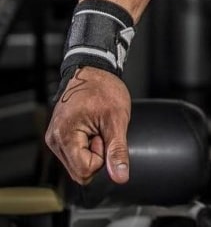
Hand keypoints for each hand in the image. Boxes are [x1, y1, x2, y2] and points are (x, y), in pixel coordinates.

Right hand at [45, 67, 131, 184]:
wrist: (93, 70)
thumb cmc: (104, 89)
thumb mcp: (117, 119)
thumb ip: (117, 151)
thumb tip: (120, 176)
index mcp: (65, 136)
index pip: (84, 171)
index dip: (101, 157)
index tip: (104, 135)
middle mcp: (54, 140)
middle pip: (79, 171)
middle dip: (96, 154)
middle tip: (101, 130)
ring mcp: (54, 138)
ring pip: (77, 163)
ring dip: (91, 150)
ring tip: (96, 126)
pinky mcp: (58, 136)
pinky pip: (75, 153)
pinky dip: (86, 145)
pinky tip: (90, 127)